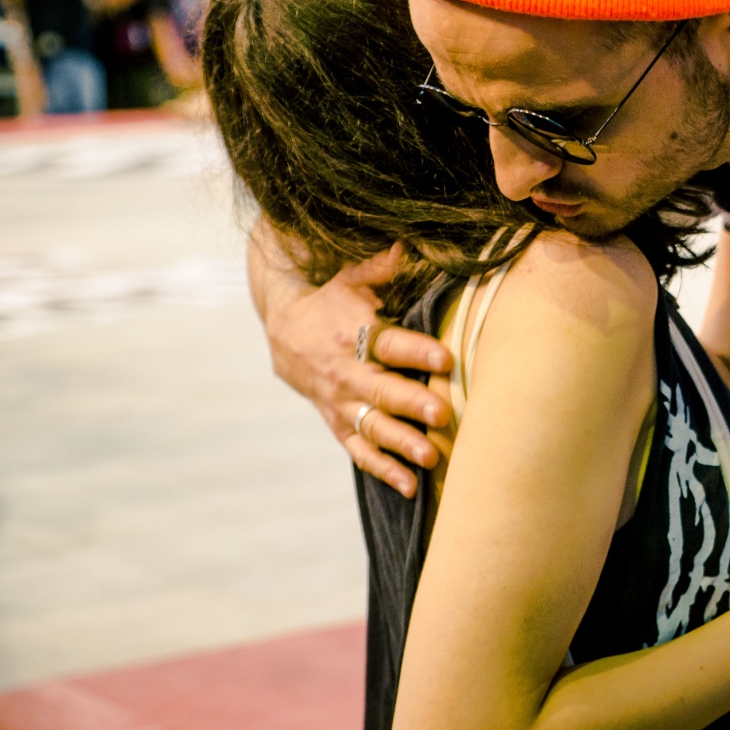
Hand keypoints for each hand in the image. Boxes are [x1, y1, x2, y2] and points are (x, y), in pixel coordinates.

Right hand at [256, 239, 453, 496]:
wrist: (284, 327)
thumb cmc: (333, 297)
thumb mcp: (353, 275)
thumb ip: (384, 264)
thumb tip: (411, 241)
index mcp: (354, 332)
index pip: (388, 343)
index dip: (417, 350)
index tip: (446, 357)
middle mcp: (345, 371)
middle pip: (381, 390)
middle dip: (411, 403)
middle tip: (442, 414)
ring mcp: (339, 401)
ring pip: (371, 427)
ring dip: (401, 444)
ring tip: (431, 458)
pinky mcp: (336, 421)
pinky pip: (359, 449)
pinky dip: (383, 469)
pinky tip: (410, 488)